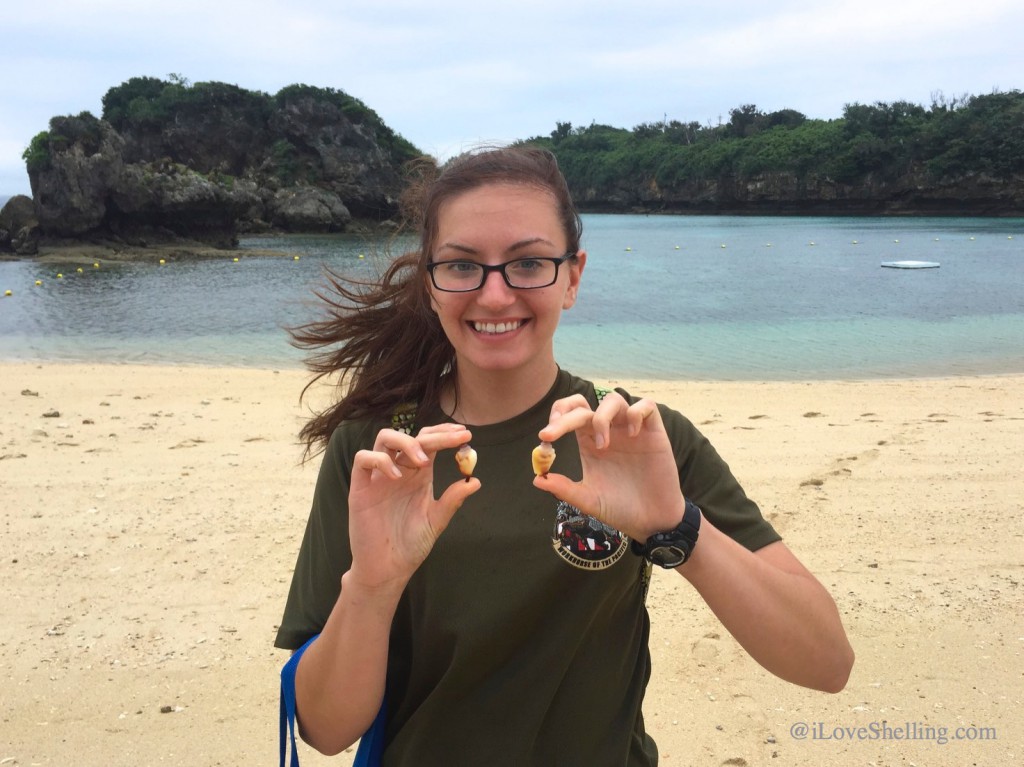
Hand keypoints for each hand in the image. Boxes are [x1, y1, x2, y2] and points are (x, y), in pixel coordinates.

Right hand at [347, 423, 479, 589]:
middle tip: (456, 438)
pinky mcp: (360, 488)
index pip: (430, 443)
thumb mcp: (436, 520)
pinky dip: (380, 460)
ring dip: (406, 442)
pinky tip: (397, 476)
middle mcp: (400, 471)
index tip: (465, 434)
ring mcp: (379, 477)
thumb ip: (452, 500)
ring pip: (384, 438)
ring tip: (424, 462)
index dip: (446, 434)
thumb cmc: (411, 544)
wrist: (389, 568)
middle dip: (436, 434)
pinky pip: (363, 459)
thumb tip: (475, 481)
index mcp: (419, 476)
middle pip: (413, 437)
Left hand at [534, 392, 685, 540]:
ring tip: (603, 445)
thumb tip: (537, 479)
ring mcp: (630, 430)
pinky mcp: (654, 433)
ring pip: (613, 399)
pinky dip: (636, 413)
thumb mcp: (588, 500)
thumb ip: (564, 489)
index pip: (569, 416)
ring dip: (602, 417)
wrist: (652, 521)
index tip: (545, 437)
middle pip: (583, 404)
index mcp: (589, 443)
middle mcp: (608, 432)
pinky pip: (647, 407)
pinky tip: (633, 434)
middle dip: (566, 413)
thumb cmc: (620, 509)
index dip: (556, 418)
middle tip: (554, 431)